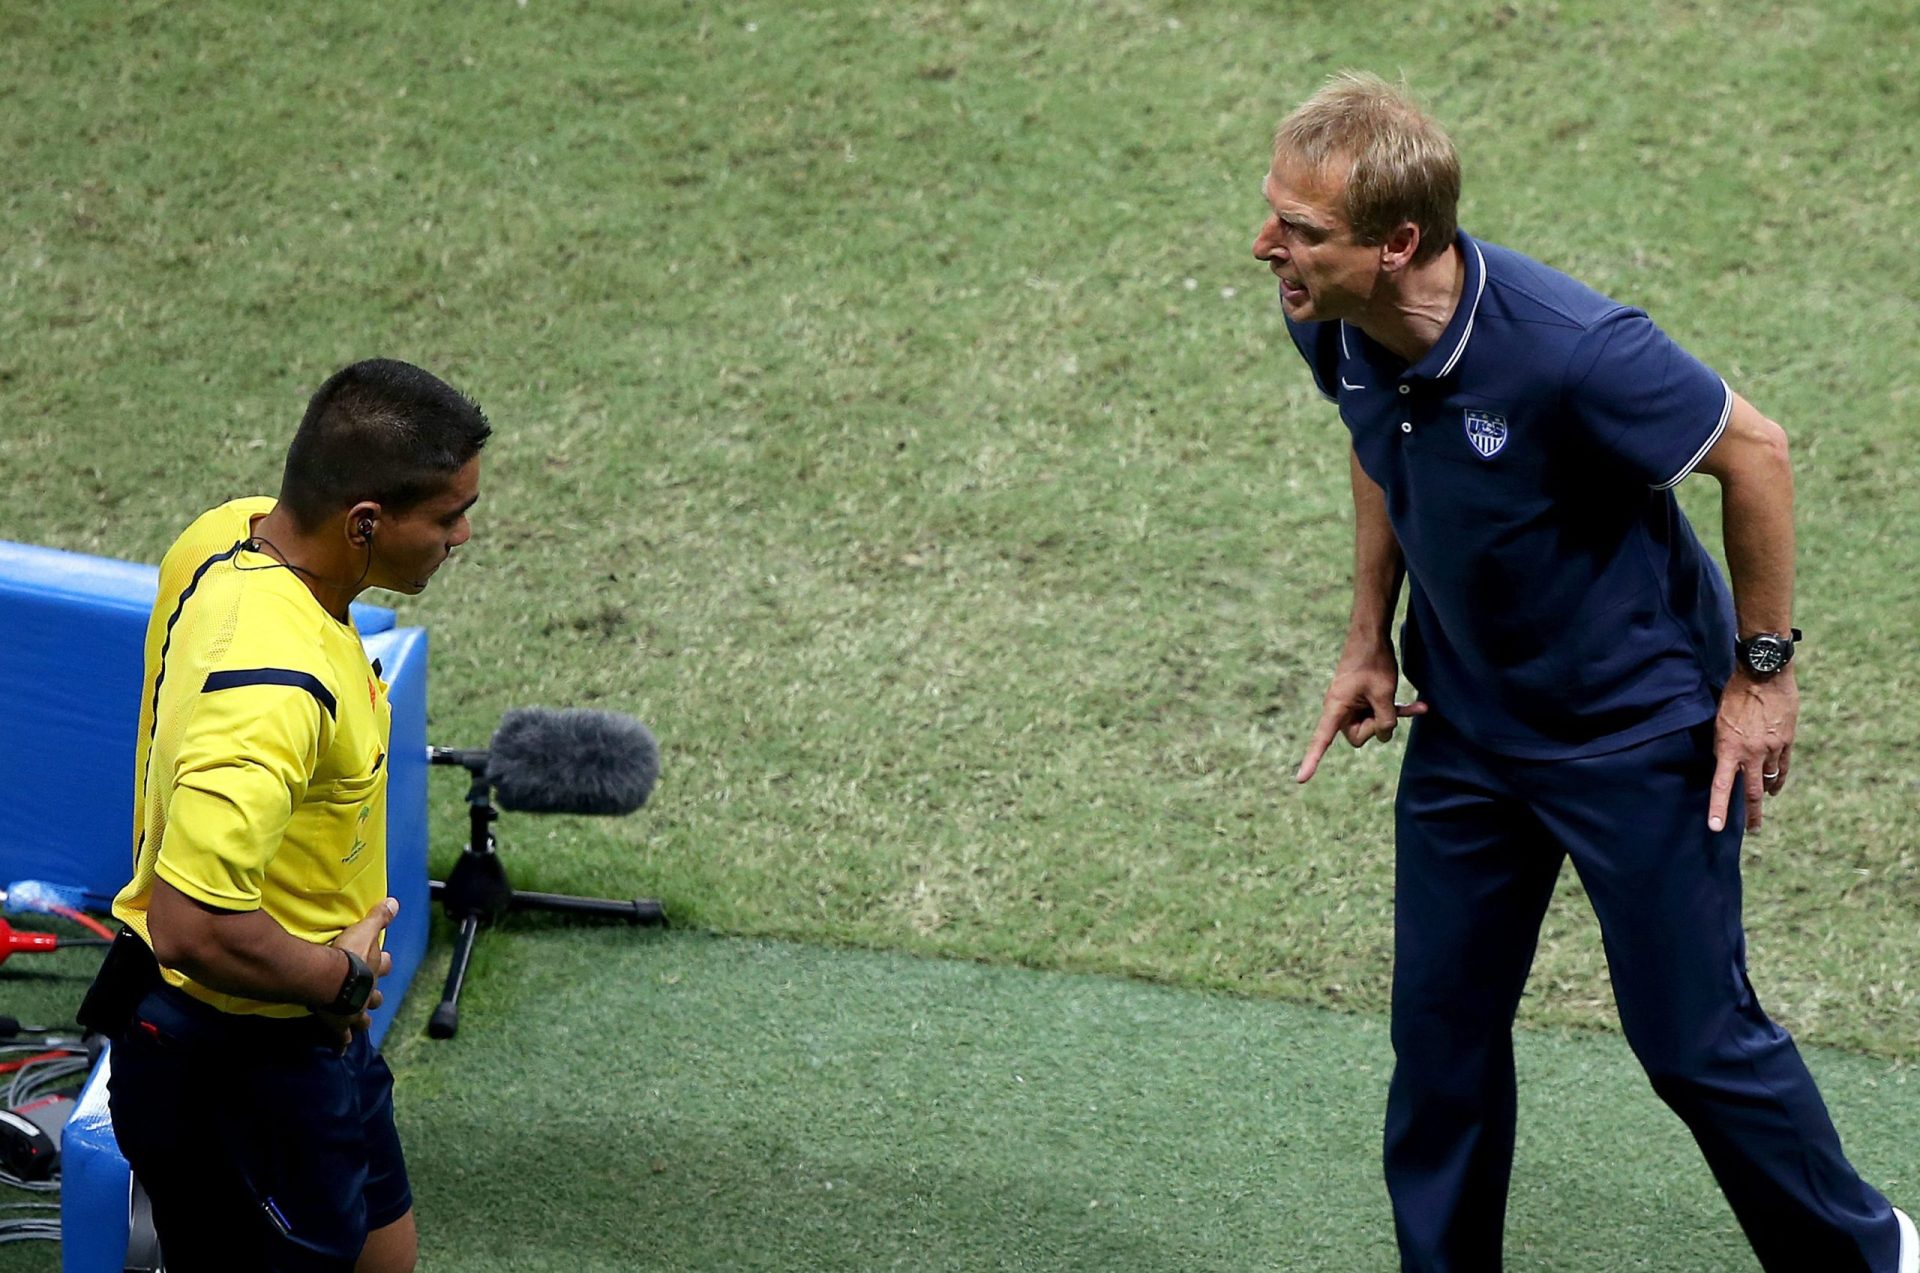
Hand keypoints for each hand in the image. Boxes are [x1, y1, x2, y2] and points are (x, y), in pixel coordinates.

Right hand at [316, 897, 397, 1047]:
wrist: (332, 979)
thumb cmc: (349, 953)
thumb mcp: (366, 930)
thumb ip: (379, 916)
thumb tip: (395, 902)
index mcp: (373, 970)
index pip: (383, 965)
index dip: (383, 962)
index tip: (384, 960)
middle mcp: (367, 992)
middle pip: (375, 996)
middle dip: (374, 997)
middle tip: (373, 998)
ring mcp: (354, 1011)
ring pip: (361, 1020)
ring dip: (360, 1022)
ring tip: (359, 1026)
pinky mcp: (339, 1024)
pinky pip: (341, 1037)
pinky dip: (341, 1043)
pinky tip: (341, 1051)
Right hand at [1296, 649, 1426, 783]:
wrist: (1372, 634)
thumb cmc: (1373, 662)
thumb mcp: (1383, 694)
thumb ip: (1385, 721)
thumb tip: (1385, 735)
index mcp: (1335, 708)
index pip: (1321, 739)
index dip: (1312, 759)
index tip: (1300, 779)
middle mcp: (1339, 709)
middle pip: (1358, 735)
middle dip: (1377, 726)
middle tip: (1387, 708)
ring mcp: (1351, 703)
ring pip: (1372, 724)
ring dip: (1390, 715)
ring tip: (1412, 704)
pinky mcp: (1362, 698)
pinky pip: (1376, 712)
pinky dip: (1394, 709)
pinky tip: (1420, 707)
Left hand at [1708, 669, 1796, 833]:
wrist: (1764, 674)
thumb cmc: (1734, 695)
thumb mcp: (1719, 722)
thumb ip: (1723, 745)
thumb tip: (1725, 763)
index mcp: (1729, 748)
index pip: (1722, 786)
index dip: (1718, 808)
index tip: (1716, 828)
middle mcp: (1751, 753)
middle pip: (1752, 792)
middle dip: (1752, 814)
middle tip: (1752, 830)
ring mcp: (1772, 749)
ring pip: (1769, 779)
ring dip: (1766, 792)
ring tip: (1764, 802)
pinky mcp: (1788, 741)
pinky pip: (1783, 767)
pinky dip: (1779, 779)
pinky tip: (1776, 787)